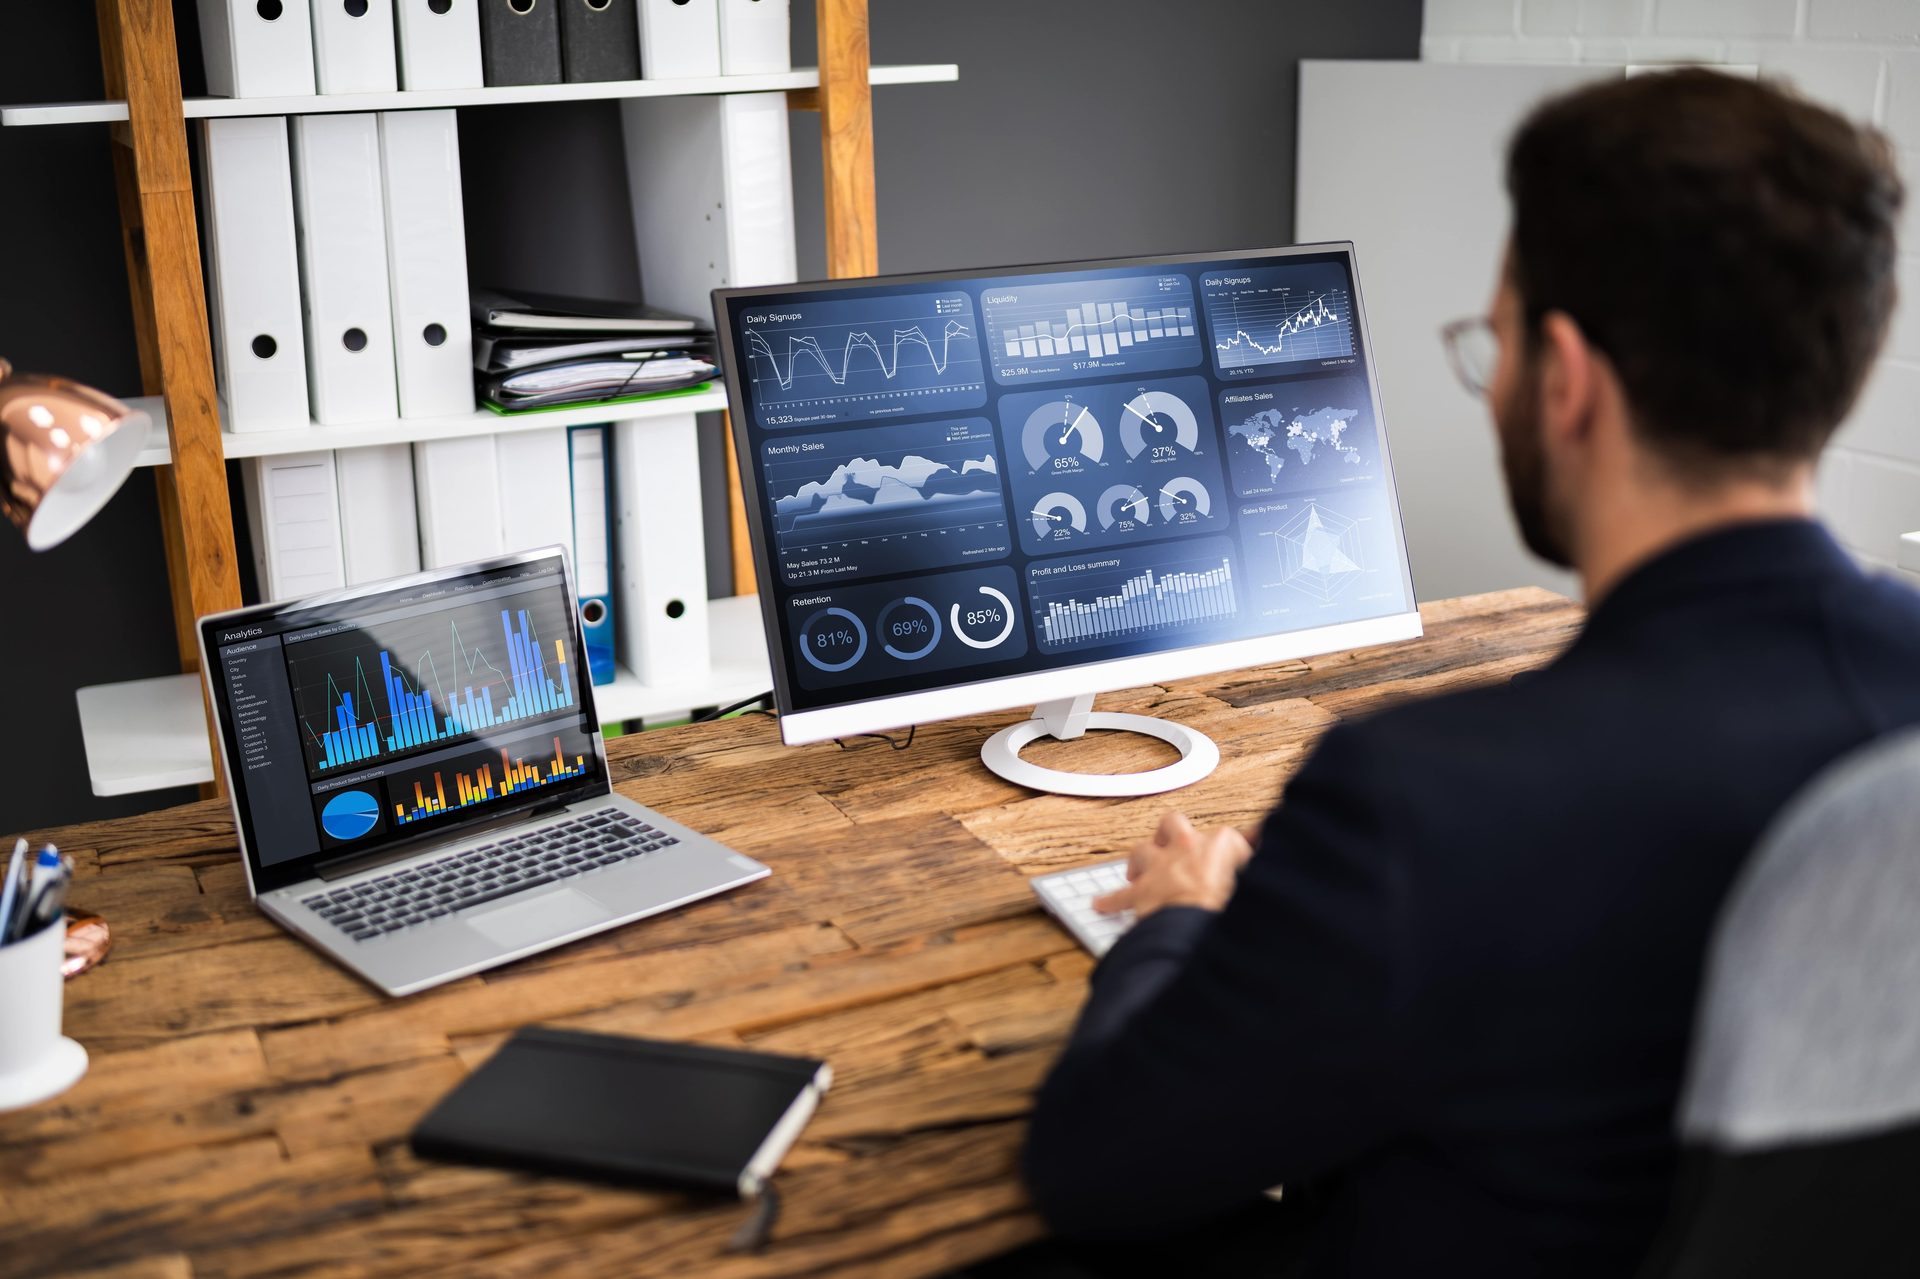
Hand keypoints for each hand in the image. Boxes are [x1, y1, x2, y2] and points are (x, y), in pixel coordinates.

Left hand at [1092, 811, 1254, 919]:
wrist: (1200, 931)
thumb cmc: (1229, 911)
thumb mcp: (1257, 881)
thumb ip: (1260, 861)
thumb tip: (1269, 845)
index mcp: (1219, 843)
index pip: (1227, 837)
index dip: (1232, 850)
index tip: (1239, 858)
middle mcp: (1185, 847)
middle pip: (1172, 824)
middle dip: (1170, 833)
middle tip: (1173, 846)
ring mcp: (1161, 867)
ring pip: (1141, 850)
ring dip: (1140, 861)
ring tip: (1141, 872)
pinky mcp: (1141, 893)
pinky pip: (1119, 896)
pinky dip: (1111, 901)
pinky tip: (1102, 904)